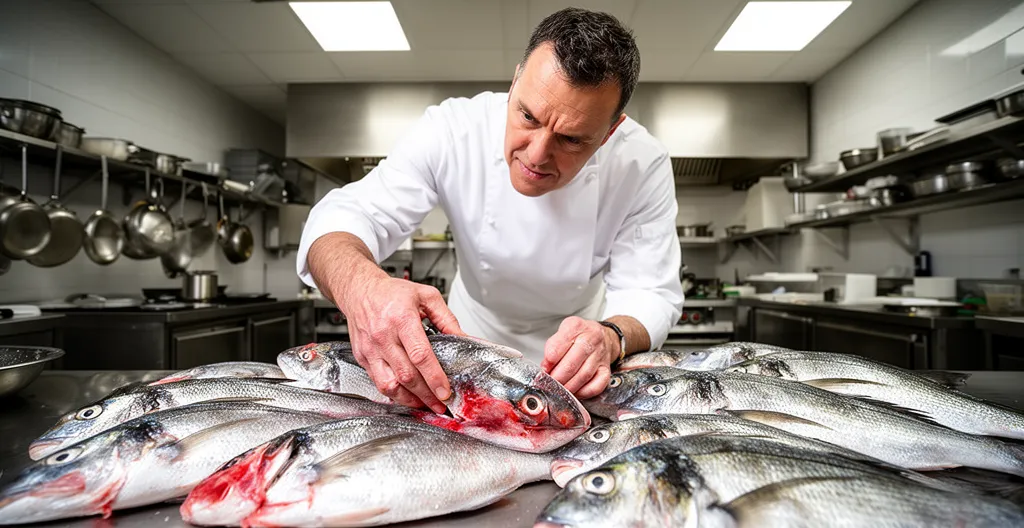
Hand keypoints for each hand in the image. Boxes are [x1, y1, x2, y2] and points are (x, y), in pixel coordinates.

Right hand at [337, 275, 463, 413]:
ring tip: (425, 404)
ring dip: (409, 399)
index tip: (445, 391)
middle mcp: (384, 336)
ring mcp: (371, 349)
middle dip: (426, 394)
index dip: (434, 377)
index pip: (419, 354)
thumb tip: (463, 338)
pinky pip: (378, 383)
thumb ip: (447, 319)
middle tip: (441, 403)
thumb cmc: (392, 293)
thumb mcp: (426, 296)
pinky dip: (394, 394)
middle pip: (406, 375)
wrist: (360, 290)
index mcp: (401, 318)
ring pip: (389, 384)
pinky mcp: (363, 358)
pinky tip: (407, 395)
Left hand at [542, 316, 615, 398]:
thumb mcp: (562, 333)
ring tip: (559, 390)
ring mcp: (600, 355)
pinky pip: (597, 386)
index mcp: (575, 327)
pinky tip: (575, 392)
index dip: (548, 362)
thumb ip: (552, 348)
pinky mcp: (606, 369)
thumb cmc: (579, 335)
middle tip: (550, 383)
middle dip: (557, 378)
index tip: (543, 370)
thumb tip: (546, 368)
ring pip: (583, 376)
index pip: (557, 346)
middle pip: (571, 364)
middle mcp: (591, 339)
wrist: (601, 336)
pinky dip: (584, 392)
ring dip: (569, 387)